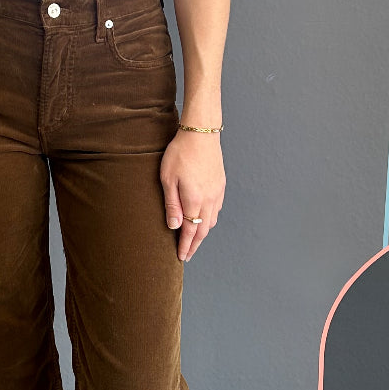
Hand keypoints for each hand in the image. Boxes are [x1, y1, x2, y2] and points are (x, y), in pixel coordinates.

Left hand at [160, 130, 224, 261]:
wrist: (201, 132)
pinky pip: (216, 209)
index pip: (190, 231)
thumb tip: (175, 227)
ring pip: (211, 221)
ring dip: (203, 233)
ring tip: (194, 240)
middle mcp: (209, 200)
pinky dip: (210, 220)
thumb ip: (172, 205)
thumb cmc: (180, 153)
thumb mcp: (168, 179)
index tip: (181, 257)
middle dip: (195, 245)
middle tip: (188, 254)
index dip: (186, 246)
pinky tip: (204, 219)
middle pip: (203, 230)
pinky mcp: (220, 185)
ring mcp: (217, 192)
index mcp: (195, 200)